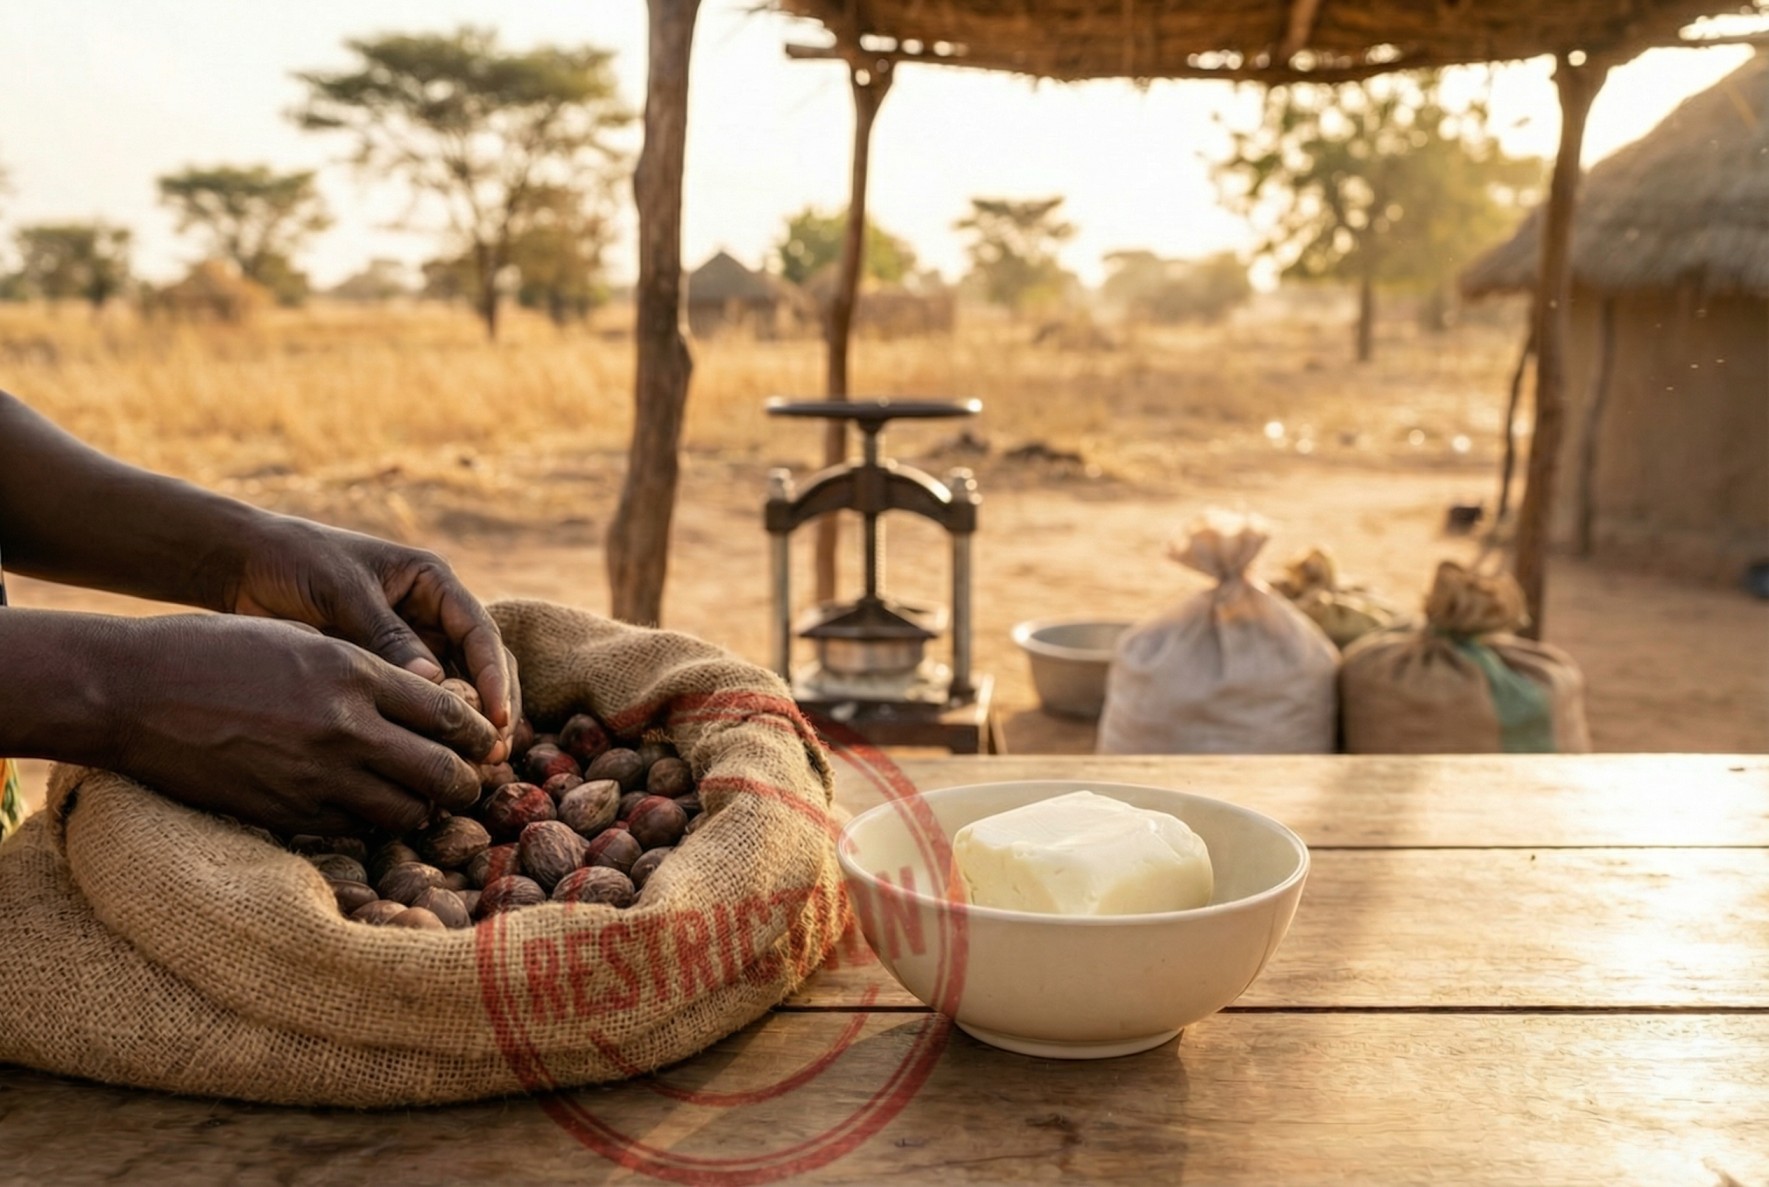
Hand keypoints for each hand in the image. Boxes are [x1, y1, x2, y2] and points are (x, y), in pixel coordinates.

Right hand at [111, 615, 496, 835]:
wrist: (133, 692)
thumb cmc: (215, 650)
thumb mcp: (303, 637)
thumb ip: (364, 667)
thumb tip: (421, 695)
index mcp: (354, 673)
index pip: (449, 714)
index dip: (477, 733)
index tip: (485, 741)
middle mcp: (345, 728)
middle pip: (441, 772)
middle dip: (465, 782)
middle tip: (469, 785)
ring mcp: (314, 776)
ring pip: (405, 811)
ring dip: (423, 809)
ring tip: (425, 802)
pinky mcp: (284, 812)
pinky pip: (354, 828)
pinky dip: (373, 823)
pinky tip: (373, 811)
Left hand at [224, 517, 518, 761]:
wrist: (245, 563)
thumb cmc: (297, 561)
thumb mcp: (344, 592)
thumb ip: (386, 635)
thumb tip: (432, 686)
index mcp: (432, 583)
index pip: (481, 633)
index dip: (494, 678)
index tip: (496, 720)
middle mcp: (431, 615)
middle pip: (481, 666)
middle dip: (490, 709)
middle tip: (490, 755)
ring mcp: (410, 645)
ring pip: (455, 690)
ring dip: (464, 725)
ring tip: (468, 766)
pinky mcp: (384, 671)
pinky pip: (415, 703)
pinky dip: (426, 730)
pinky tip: (429, 759)